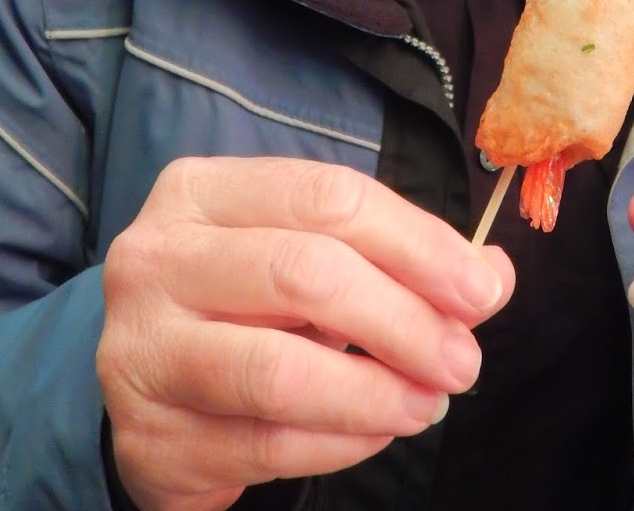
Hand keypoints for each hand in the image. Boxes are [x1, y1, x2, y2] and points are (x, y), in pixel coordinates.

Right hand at [97, 156, 513, 510]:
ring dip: (376, 392)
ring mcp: (141, 348)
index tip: (481, 288)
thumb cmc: (242, 306)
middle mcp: (157, 257)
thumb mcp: (307, 256)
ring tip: (428, 402)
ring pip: (280, 371)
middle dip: (404, 319)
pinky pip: (266, 444)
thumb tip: (492, 276)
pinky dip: (340, 442)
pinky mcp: (148, 437)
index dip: (416, 242)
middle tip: (462, 359)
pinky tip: (377, 430)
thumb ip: (394, 257)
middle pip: (305, 274)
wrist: (149, 392)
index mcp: (201, 191)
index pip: (327, 197)